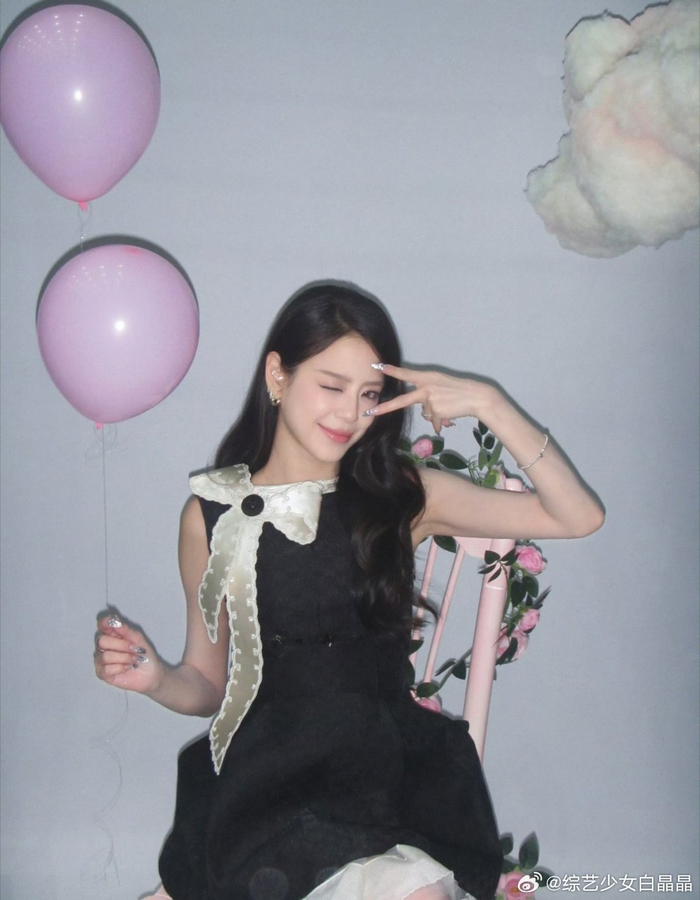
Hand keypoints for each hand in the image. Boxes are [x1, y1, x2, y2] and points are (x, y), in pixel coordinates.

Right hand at [94, 612, 162, 694]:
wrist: (150, 672)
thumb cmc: (144, 654)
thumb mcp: (138, 639)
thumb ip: (126, 630)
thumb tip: (113, 621)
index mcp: (112, 634)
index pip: (102, 625)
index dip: (104, 623)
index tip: (112, 623)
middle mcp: (103, 646)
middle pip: (101, 641)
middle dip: (121, 645)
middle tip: (134, 649)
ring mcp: (101, 660)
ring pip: (106, 656)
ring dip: (124, 658)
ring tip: (134, 660)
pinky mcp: (102, 673)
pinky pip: (107, 669)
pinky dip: (121, 668)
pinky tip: (128, 668)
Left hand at [367, 364, 494, 433]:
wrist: (475, 396)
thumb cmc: (458, 391)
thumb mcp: (440, 386)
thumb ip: (427, 396)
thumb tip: (424, 413)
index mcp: (427, 377)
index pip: (405, 374)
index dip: (391, 371)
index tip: (377, 367)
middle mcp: (426, 387)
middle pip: (402, 400)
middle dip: (385, 407)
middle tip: (370, 412)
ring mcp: (430, 399)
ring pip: (425, 413)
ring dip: (436, 414)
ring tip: (449, 407)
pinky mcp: (436, 411)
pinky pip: (433, 421)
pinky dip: (441, 421)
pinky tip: (450, 415)